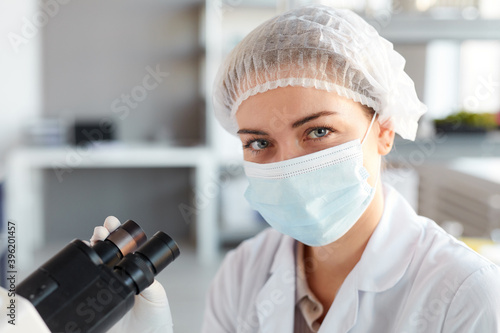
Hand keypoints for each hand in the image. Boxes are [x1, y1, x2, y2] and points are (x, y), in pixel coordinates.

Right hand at [90, 216, 173, 332]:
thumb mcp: (156, 294)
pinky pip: (82, 285)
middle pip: (104, 251)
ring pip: (93, 263)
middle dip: (101, 235)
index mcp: (131, 272)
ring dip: (91, 246)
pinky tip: (83, 260)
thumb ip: (148, 279)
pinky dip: (80, 271)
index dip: (117, 234)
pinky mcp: (91, 302)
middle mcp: (115, 277)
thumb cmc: (155, 320)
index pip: (122, 249)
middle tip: (102, 228)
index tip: (113, 223)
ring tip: (95, 236)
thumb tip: (138, 267)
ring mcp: (102, 288)